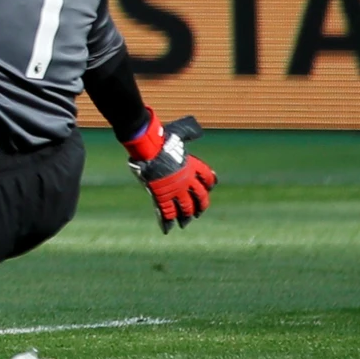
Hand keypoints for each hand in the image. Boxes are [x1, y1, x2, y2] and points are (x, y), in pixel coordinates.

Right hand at [125, 113, 217, 232]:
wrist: (149, 147)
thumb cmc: (162, 139)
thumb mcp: (178, 134)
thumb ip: (188, 132)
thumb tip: (197, 129)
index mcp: (192, 167)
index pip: (207, 177)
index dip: (209, 182)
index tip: (210, 186)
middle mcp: (186, 181)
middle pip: (199, 197)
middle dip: (200, 205)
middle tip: (199, 212)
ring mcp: (174, 190)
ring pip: (184, 207)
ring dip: (186, 216)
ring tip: (186, 222)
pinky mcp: (161, 195)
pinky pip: (166, 211)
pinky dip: (166, 221)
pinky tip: (168, 229)